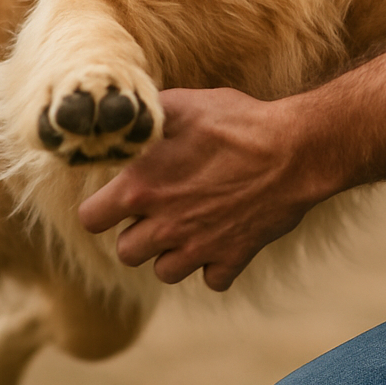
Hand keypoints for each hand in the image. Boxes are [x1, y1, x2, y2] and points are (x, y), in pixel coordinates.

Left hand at [78, 87, 332, 290]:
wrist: (295, 150)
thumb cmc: (237, 122)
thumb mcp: (184, 105)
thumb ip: (146, 117)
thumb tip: (122, 119)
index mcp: (140, 188)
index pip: (91, 219)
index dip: (101, 209)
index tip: (117, 199)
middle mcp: (163, 225)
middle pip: (126, 253)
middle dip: (138, 234)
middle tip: (160, 211)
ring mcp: (198, 247)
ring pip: (165, 272)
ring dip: (173, 253)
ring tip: (190, 225)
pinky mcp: (233, 259)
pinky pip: (212, 279)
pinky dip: (216, 264)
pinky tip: (223, 237)